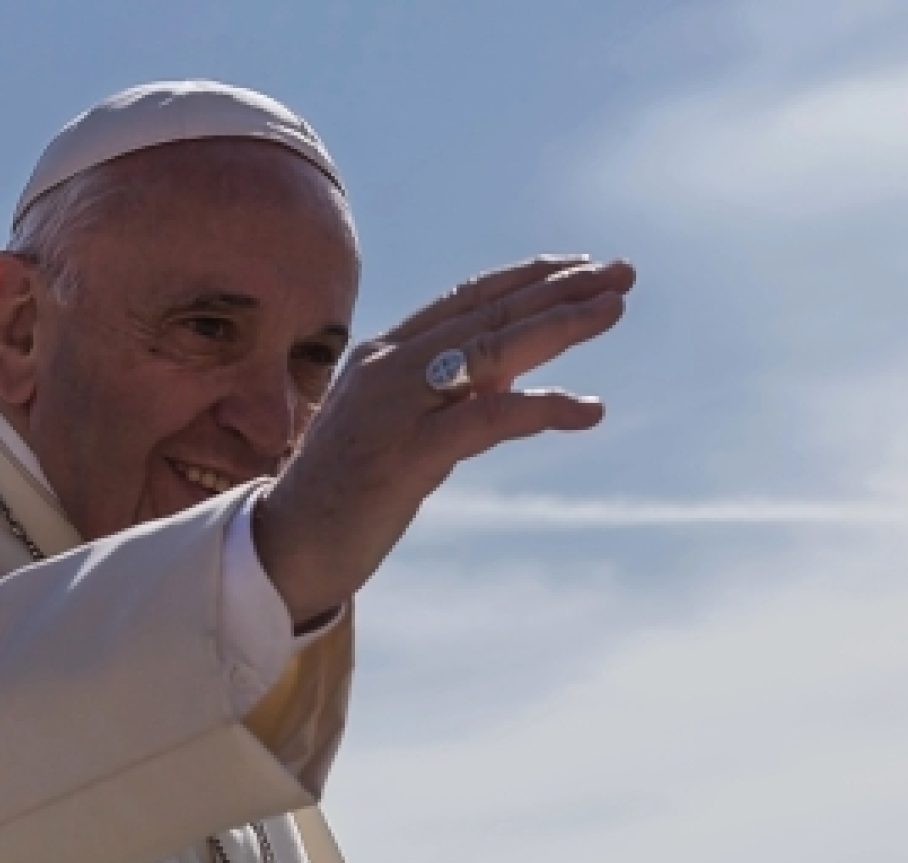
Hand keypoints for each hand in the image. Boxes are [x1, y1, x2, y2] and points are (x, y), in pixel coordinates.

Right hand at [254, 255, 634, 624]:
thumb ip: (448, 396)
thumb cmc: (345, 492)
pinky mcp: (404, 458)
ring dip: (560, 327)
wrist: (285, 549)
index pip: (466, 299)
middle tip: (622, 273)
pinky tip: (587, 410)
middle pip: (488, 314)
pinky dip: (542, 409)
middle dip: (560, 289)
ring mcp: (392, 409)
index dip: (527, 279)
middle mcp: (386, 368)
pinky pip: (487, 420)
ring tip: (614, 310)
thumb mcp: (401, 428)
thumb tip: (510, 374)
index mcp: (382, 355)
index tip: (581, 267)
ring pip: (491, 351)